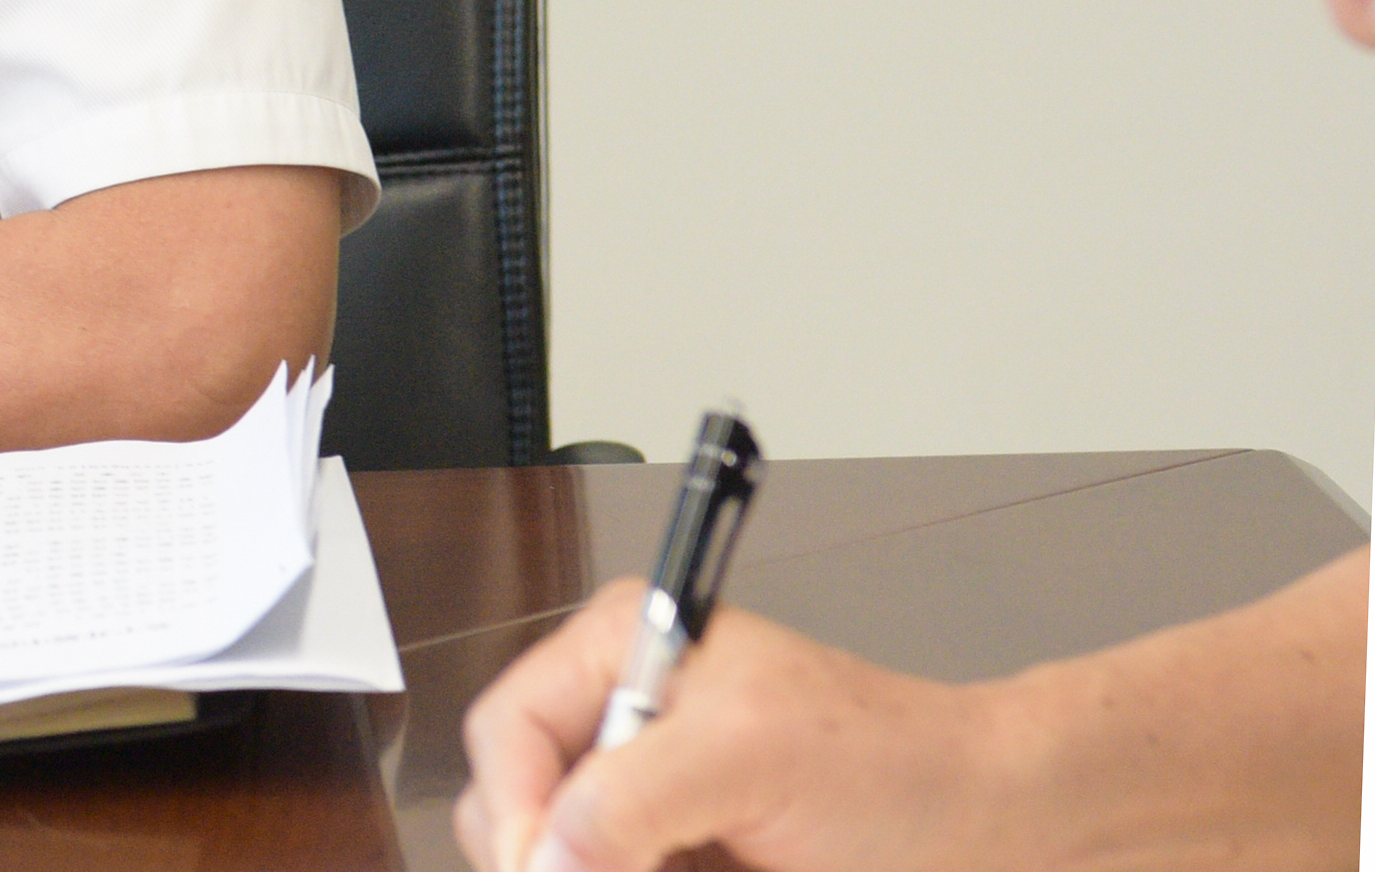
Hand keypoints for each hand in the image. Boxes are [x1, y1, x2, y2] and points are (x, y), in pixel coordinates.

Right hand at [456, 578, 1013, 871]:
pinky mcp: (682, 855)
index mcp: (622, 652)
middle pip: (520, 812)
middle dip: (561, 862)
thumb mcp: (751, 760)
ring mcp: (651, 799)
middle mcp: (623, 721)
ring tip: (706, 871)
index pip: (510, 736)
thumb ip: (632, 797)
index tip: (551, 871)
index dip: (519, 816)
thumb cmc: (898, 765)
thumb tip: (546, 856)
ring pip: (569, 863)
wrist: (993, 827)